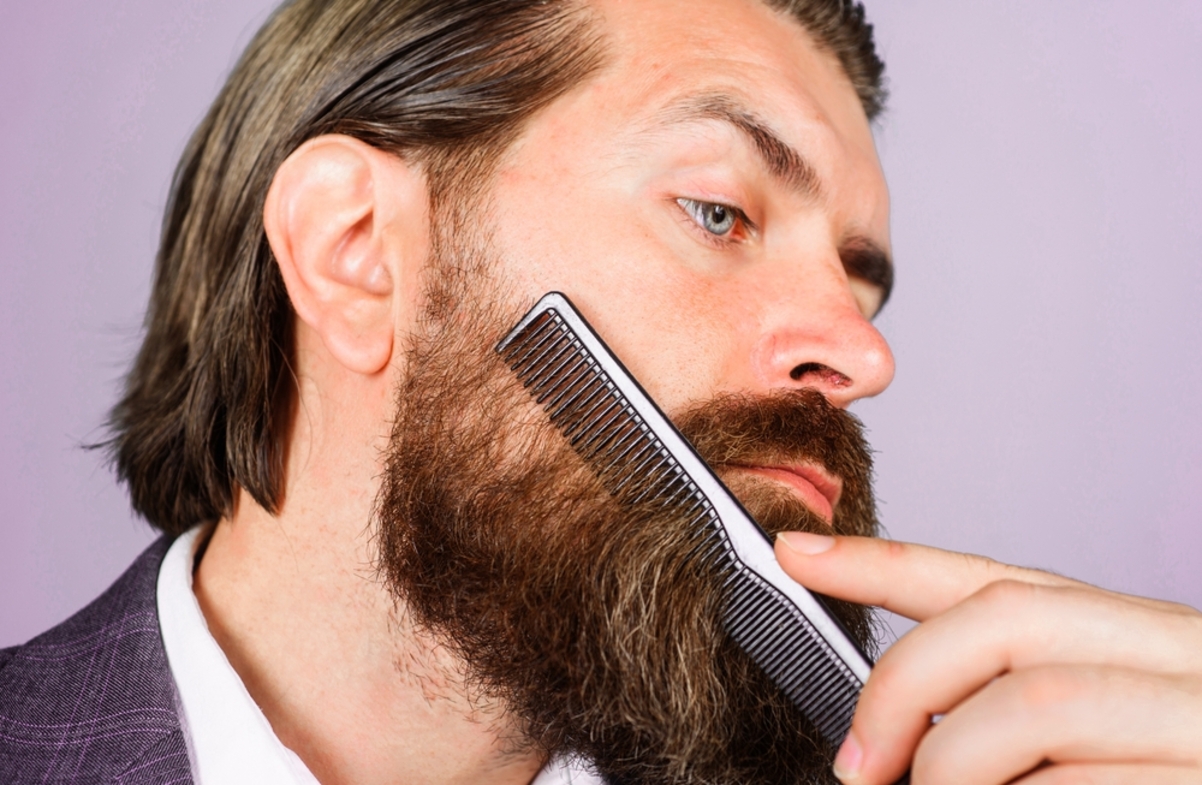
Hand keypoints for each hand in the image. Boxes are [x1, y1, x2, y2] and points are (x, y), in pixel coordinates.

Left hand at [774, 532, 1201, 784]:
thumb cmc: (1177, 773)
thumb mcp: (1102, 731)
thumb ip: (1015, 714)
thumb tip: (891, 736)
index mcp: (1149, 646)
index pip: (996, 580)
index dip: (886, 561)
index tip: (796, 552)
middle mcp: (1187, 666)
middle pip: (1007, 624)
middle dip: (907, 684)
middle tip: (857, 762)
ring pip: (1037, 705)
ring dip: (952, 765)